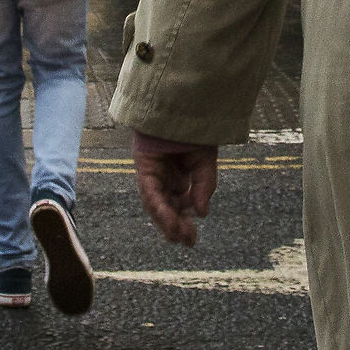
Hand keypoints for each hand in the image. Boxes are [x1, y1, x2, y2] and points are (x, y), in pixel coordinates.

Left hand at [132, 131, 218, 246]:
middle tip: (188, 242)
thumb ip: (204, 187)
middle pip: (166, 209)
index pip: (179, 205)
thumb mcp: (206, 163)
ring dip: (166, 221)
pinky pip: (149, 192)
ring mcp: (152, 174)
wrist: (184, 108)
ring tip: (178, 235)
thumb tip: (202, 213)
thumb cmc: (194, 132)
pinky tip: (168, 218)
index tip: (193, 239)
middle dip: (175, 227)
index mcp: (178, 177)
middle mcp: (163, 179)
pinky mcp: (144, 168)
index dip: (185, 222)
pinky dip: (158, 206)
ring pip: (156, 205)